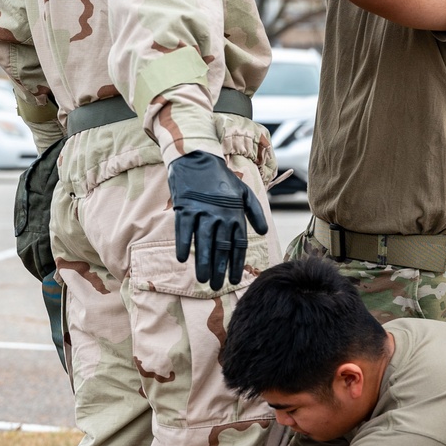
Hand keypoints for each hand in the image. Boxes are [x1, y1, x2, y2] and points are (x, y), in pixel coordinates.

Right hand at [167, 150, 267, 290]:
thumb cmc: (221, 177)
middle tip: (216, 286)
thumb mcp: (244, 191)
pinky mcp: (186, 208)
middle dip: (219, 269)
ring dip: (203, 262)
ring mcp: (202, 212)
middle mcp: (220, 216)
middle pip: (221, 248)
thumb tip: (263, 232)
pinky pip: (184, 230)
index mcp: (235, 214)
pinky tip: (182, 259)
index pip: (238, 245)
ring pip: (203, 243)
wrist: (198, 158)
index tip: (234, 280)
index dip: (236, 264)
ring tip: (202, 279)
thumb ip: (254, 212)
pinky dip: (182, 244)